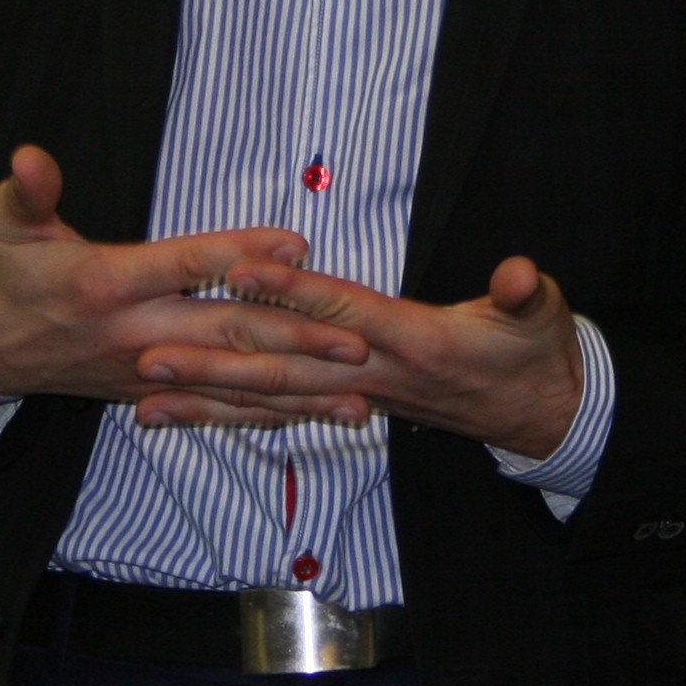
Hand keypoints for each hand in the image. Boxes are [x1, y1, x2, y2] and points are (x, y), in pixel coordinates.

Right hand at [0, 147, 372, 424]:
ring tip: (356, 395)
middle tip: (355, 340)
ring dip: (296, 391)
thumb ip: (28, 191)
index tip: (297, 242)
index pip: (186, 266)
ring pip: (231, 384)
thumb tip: (29, 156)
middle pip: (226, 337)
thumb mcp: (5, 224)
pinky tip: (312, 416)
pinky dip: (265, 414)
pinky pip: (216, 409)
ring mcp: (147, 373)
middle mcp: (135, 336)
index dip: (241, 252)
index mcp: (106, 285)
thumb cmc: (1, 274)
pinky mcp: (152, 394)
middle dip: (295, 340)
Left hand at [139, 255, 585, 458]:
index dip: (294, 293)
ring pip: (273, 400)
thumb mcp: (542, 316)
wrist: (539, 413)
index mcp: (415, 345)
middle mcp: (375, 379)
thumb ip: (528, 294)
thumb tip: (523, 277)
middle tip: (150, 354)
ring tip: (143, 394)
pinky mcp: (348, 405)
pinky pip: (281, 413)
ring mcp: (358, 397)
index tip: (240, 271)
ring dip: (209, 399)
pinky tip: (185, 413)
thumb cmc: (536, 353)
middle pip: (287, 369)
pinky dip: (232, 414)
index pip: (343, 313)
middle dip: (218, 363)